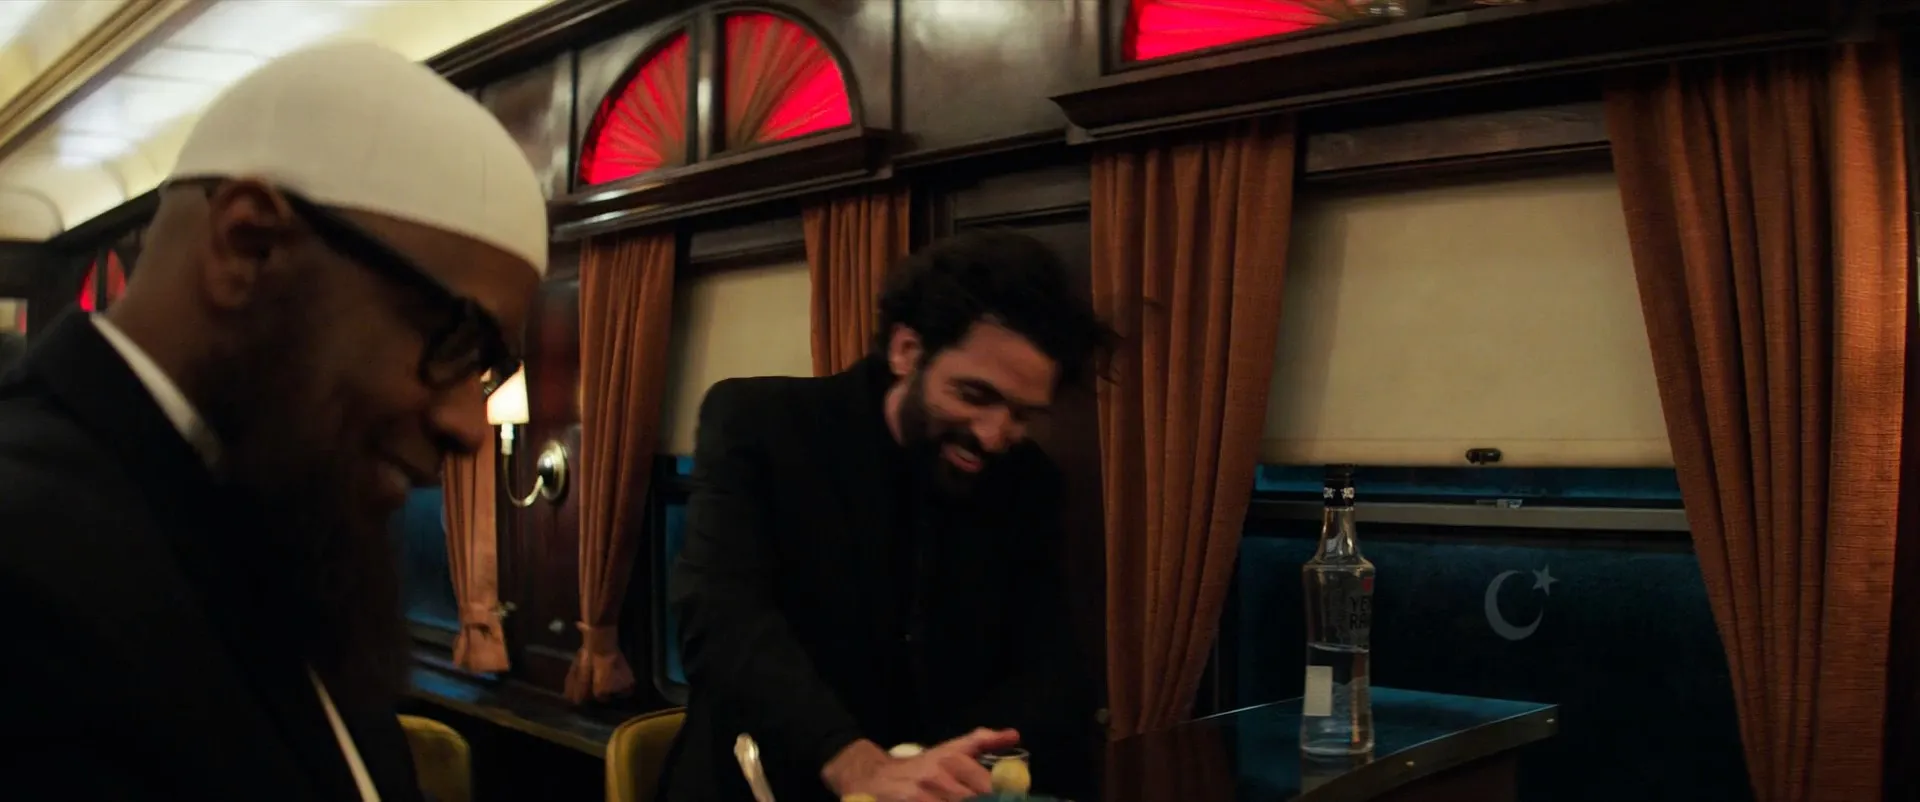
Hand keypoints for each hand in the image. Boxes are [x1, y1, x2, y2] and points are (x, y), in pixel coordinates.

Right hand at [825, 728, 1020, 801]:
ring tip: (955, 800)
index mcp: (951, 759)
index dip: (1000, 797)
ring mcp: (918, 794)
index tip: (1010, 800)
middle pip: (972, 800)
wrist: (872, 776)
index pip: (987, 785)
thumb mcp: (950, 748)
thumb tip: (1014, 735)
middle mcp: (935, 775)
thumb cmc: (920, 766)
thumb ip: (982, 741)